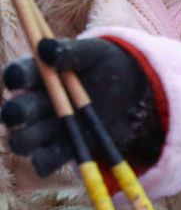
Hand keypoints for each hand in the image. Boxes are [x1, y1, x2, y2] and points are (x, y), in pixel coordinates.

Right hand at [2, 37, 162, 176]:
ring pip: (22, 140)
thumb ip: (71, 50)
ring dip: (27, 139)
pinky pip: (44, 163)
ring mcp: (49, 128)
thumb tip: (44, 47)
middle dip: (15, 113)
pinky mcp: (65, 149)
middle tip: (20, 113)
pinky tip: (68, 149)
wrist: (138, 93)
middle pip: (14, 112)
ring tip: (48, 130)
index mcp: (41, 75)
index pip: (17, 75)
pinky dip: (48, 161)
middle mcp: (38, 103)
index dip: (14, 77)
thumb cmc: (112, 66)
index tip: (19, 80)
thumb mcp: (97, 53)